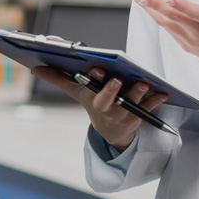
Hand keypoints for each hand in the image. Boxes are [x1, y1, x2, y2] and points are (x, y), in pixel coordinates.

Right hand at [33, 66, 168, 150]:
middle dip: (112, 90)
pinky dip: (157, 100)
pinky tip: (163, 92)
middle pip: (108, 99)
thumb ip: (58, 78)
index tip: (97, 69)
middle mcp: (106, 106)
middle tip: (117, 79)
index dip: (93, 79)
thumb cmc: (94, 102)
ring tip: (144, 83)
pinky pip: (150, 108)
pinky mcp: (140, 116)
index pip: (89, 87)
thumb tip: (35, 68)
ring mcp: (123, 112)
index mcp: (90, 97)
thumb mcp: (76, 91)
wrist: (111, 130)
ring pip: (131, 102)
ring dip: (138, 93)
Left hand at [130, 0, 198, 98]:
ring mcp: (191, 40)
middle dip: (153, 4)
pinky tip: (151, 12)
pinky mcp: (188, 45)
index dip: (181, 5)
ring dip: (150, 10)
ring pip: (166, 23)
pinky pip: (170, 30)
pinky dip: (159, 20)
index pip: (195, 13)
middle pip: (173, 16)